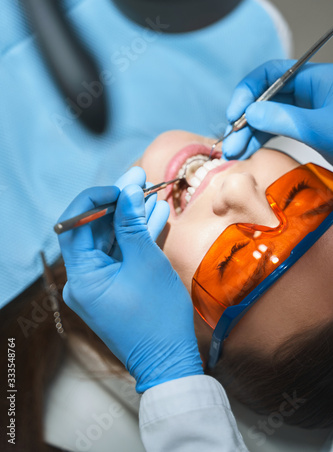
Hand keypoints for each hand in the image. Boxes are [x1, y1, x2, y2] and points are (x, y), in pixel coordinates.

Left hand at [58, 167, 202, 392]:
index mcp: (81, 276)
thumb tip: (128, 191)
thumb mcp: (146, 262)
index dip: (95, 200)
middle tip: (139, 181)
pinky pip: (121, 256)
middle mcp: (83, 279)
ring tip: (149, 192)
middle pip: (94, 230)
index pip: (74, 225)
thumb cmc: (157, 315)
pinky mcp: (114, 287)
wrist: (169, 359)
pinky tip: (153, 214)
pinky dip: (135, 238)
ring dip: (130, 218)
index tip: (120, 187)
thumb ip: (133, 224)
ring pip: (111, 241)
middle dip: (118, 205)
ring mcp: (99, 284)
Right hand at [222, 61, 332, 163]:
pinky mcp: (305, 129)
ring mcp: (306, 111)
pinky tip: (247, 151)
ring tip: (234, 152)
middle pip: (264, 98)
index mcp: (314, 78)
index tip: (234, 114)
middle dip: (244, 120)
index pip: (271, 74)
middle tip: (231, 142)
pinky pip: (276, 130)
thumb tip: (251, 113)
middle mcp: (308, 91)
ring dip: (247, 134)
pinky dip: (260, 141)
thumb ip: (286, 119)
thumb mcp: (322, 128)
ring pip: (267, 117)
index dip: (247, 91)